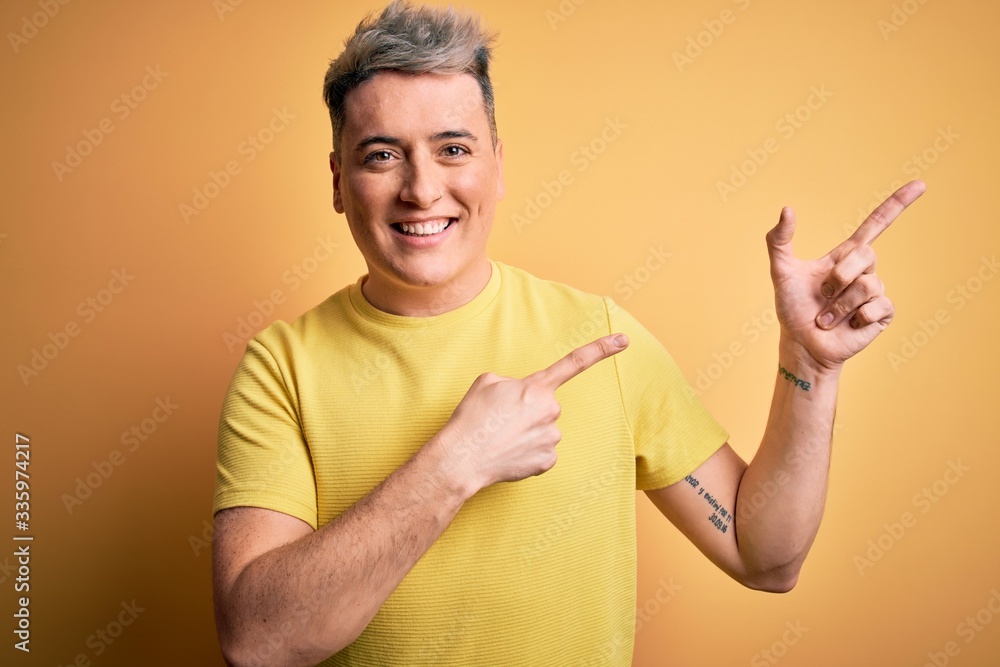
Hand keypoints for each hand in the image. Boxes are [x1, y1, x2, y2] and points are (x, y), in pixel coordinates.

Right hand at [435, 333, 628, 491]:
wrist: (463, 458)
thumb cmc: (472, 418)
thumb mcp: (487, 382)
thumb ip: (513, 383)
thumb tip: (522, 397)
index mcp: (536, 388)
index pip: (574, 363)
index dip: (601, 349)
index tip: (625, 340)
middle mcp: (550, 411)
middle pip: (546, 406)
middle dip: (528, 411)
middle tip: (501, 421)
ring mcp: (552, 438)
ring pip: (544, 430)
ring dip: (526, 432)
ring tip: (501, 438)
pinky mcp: (547, 461)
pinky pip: (542, 452)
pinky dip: (527, 453)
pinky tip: (510, 453)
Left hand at [765, 180, 925, 372]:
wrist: (801, 343)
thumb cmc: (793, 308)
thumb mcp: (781, 271)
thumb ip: (779, 240)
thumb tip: (788, 208)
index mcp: (845, 256)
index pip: (877, 224)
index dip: (897, 204)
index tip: (920, 184)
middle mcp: (864, 271)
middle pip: (866, 254)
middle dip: (838, 276)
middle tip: (822, 295)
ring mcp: (875, 292)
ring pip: (868, 284)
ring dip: (840, 304)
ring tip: (827, 317)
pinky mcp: (882, 314)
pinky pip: (878, 306)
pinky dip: (855, 317)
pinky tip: (848, 325)